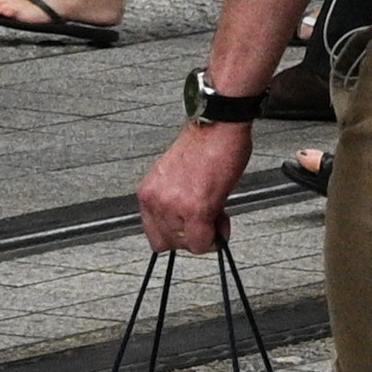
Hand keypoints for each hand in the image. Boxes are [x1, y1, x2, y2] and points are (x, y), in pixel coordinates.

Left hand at [136, 119, 247, 253]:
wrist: (219, 126)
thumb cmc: (206, 143)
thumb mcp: (179, 175)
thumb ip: (179, 200)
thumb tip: (193, 219)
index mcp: (149, 192)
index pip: (153, 232)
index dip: (178, 232)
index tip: (193, 226)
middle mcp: (156, 201)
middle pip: (166, 243)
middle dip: (190, 237)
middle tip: (208, 223)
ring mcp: (174, 207)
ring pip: (185, 244)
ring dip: (204, 236)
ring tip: (218, 217)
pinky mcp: (197, 210)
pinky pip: (202, 242)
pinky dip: (215, 238)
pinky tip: (222, 222)